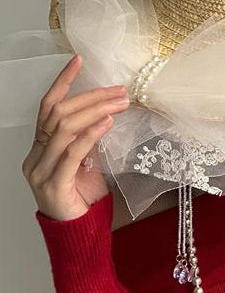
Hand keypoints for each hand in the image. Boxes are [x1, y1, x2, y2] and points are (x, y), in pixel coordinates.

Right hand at [22, 54, 129, 220]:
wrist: (78, 232)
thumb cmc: (82, 194)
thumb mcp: (86, 159)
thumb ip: (88, 137)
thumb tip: (107, 110)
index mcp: (40, 146)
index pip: (48, 106)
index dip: (63, 81)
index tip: (79, 60)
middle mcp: (36, 155)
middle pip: (58, 113)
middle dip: (91, 97)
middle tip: (119, 90)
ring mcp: (40, 170)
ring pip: (64, 128)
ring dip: (95, 111)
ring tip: (120, 103)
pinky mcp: (53, 185)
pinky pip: (71, 153)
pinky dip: (90, 134)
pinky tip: (107, 123)